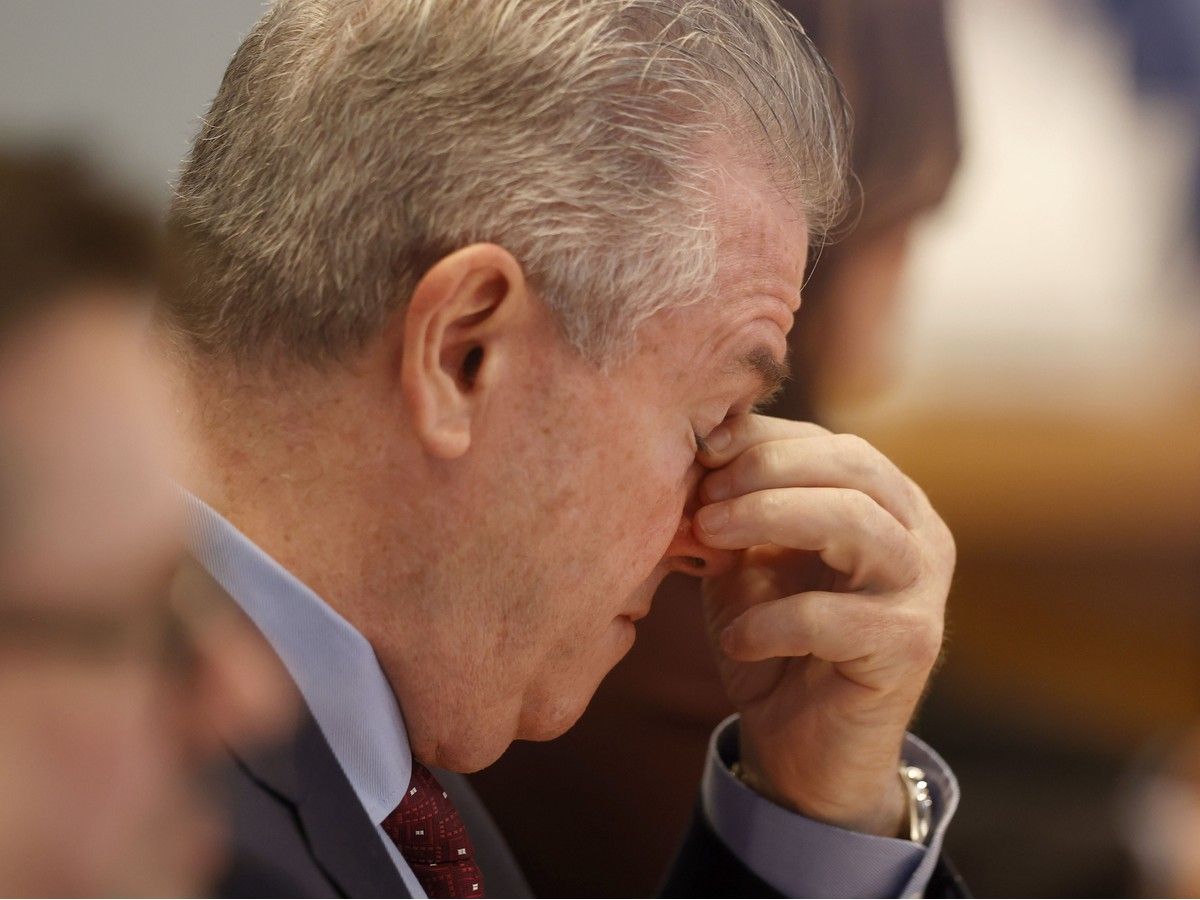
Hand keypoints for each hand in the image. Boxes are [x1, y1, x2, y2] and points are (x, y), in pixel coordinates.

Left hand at [693, 414, 954, 837]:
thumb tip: (695, 457)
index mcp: (883, 499)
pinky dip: (771, 621)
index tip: (699, 453)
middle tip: (703, 500)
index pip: (827, 441)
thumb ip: (731, 509)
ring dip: (768, 518)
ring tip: (708, 539)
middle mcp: (916, 531)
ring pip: (856, 521)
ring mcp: (922, 588)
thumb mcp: (745, 560)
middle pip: (851, 465)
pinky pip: (836, 616)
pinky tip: (736, 640)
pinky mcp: (911, 646)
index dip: (761, 439)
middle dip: (765, 471)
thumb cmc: (772, 637)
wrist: (801, 746)